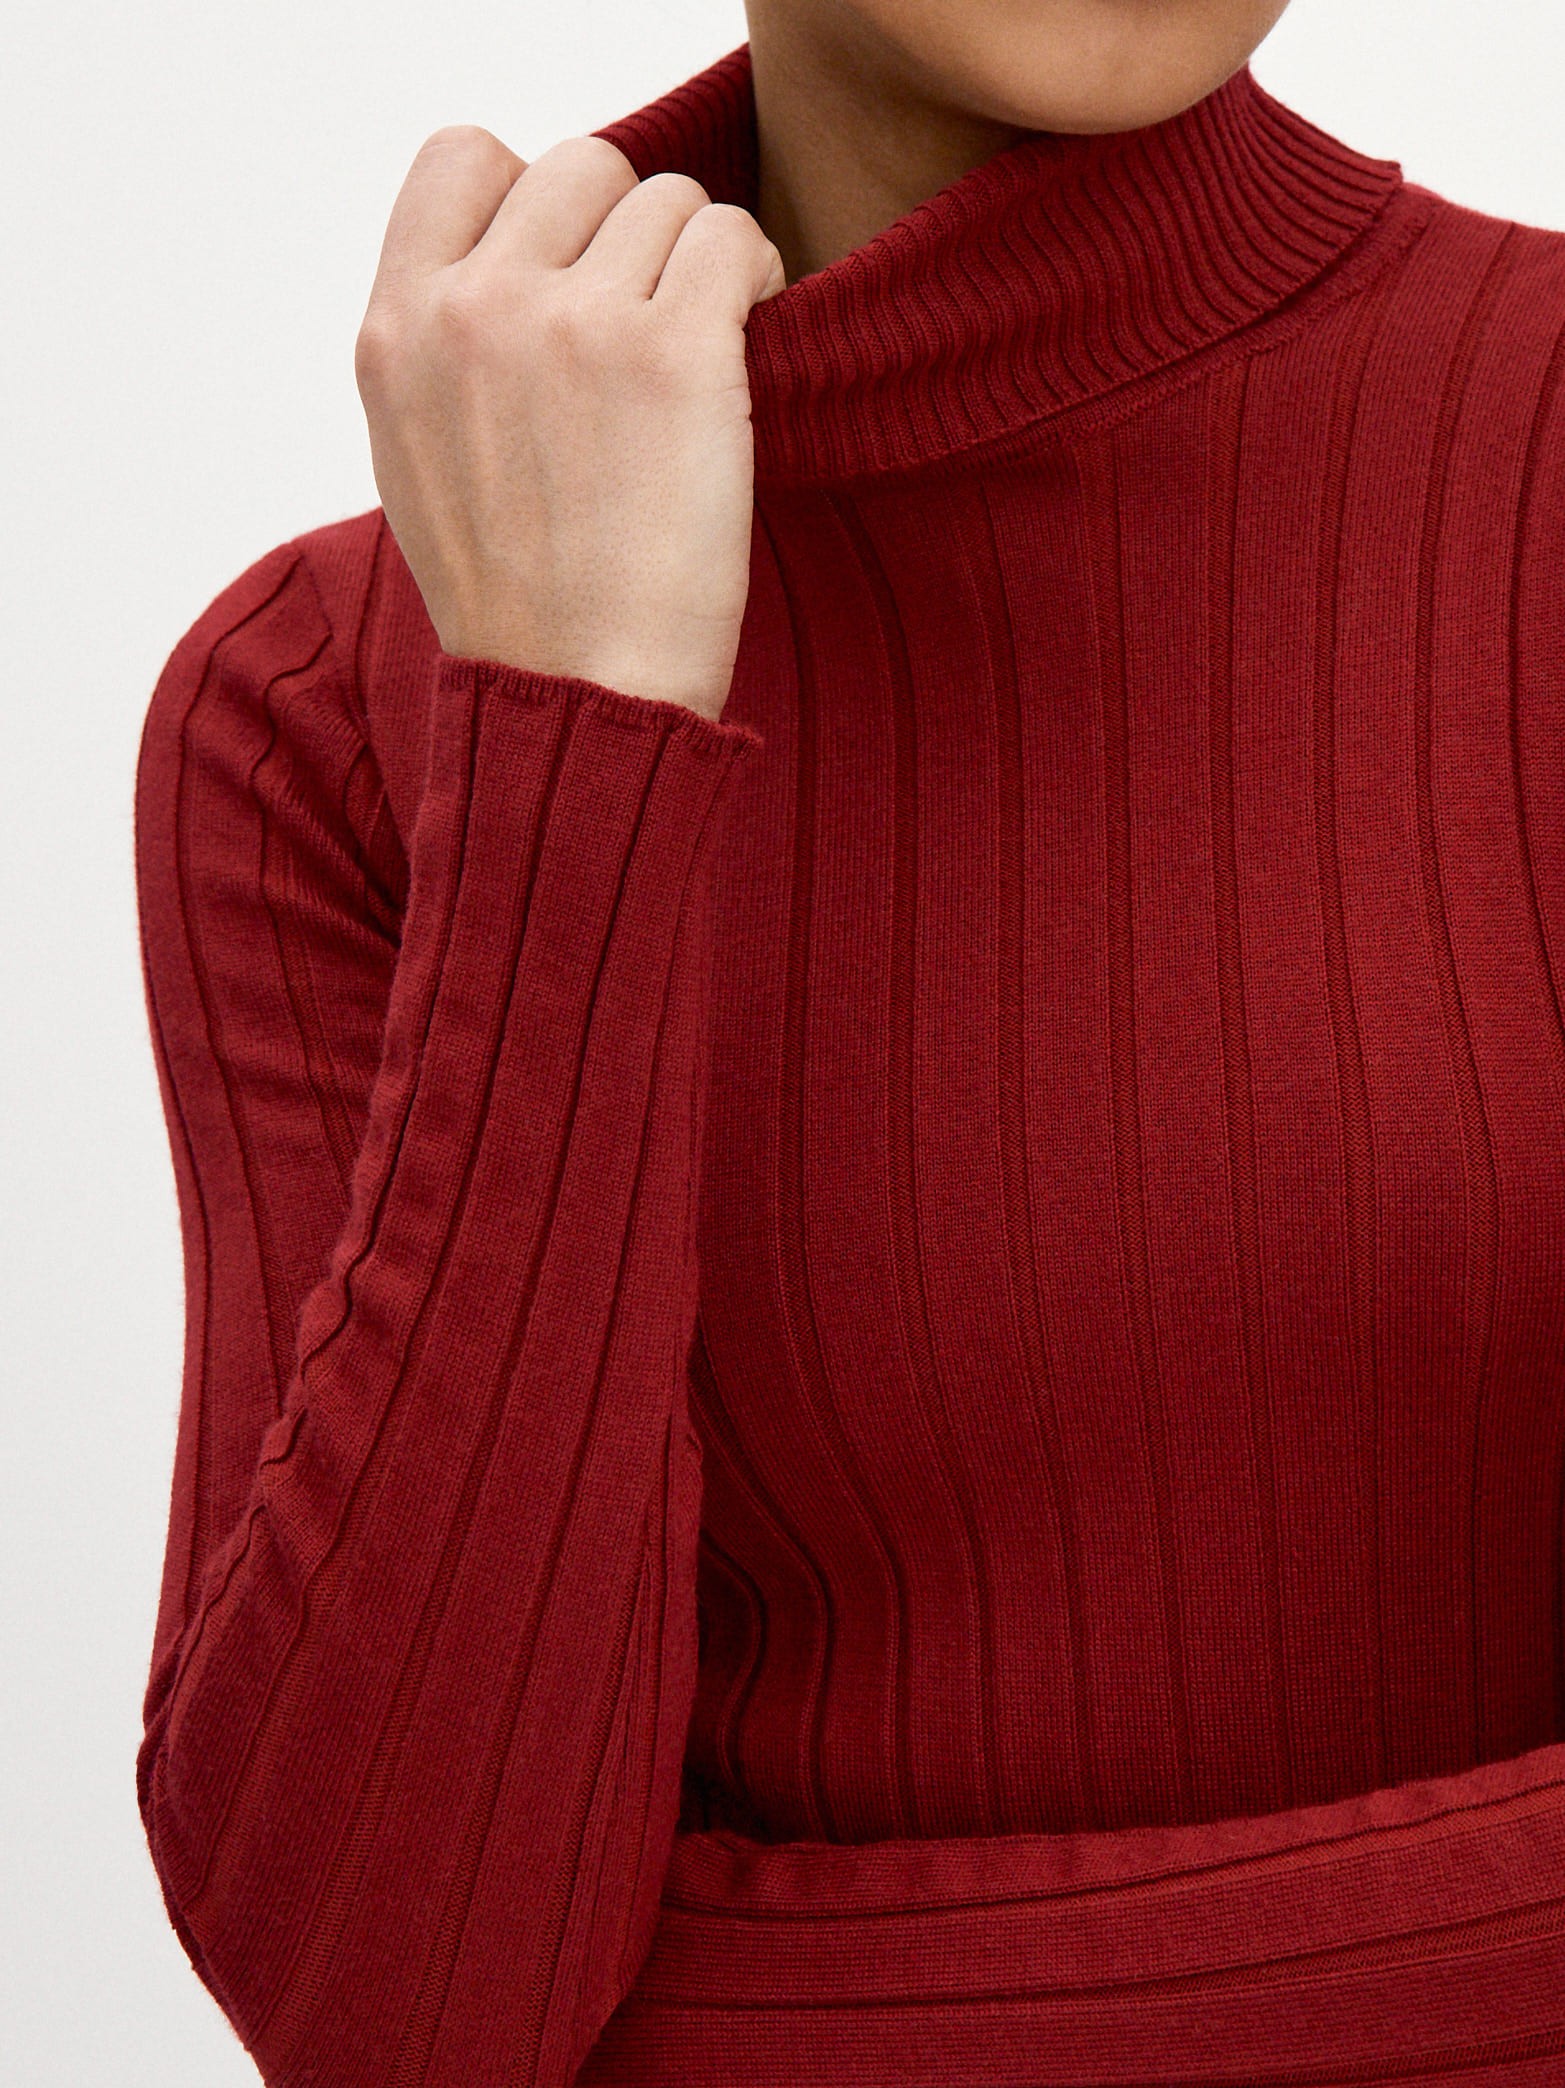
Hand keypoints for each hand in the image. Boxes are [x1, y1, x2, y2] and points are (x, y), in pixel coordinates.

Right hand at [353, 125, 786, 722]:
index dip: (531, 196)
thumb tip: (505, 263)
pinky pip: (732, 239)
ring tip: (699, 350)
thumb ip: (442, 343)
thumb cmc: (515, 600)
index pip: (460, 154)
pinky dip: (754, 276)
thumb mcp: (418, 458)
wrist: (575, 694)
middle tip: (649, 322)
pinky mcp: (673, 353)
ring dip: (698, 263)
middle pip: (583, 164)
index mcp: (397, 328)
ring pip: (669, 199)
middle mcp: (474, 307)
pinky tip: (746, 336)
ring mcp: (573, 322)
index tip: (569, 272)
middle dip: (627, 232)